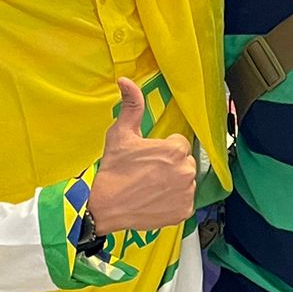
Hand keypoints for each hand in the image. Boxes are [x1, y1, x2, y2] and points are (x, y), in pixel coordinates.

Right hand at [87, 78, 195, 235]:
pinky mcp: (184, 211)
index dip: (163, 150)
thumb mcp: (120, 134)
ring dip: (173, 183)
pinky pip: (184, 201)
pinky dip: (173, 202)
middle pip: (184, 162)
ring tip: (151, 187)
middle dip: (171, 166)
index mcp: (175, 150)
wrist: (105, 207)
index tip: (148, 158)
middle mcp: (186, 171)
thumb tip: (126, 81)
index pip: (179, 144)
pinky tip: (156, 200)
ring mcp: (187, 193)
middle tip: (148, 173)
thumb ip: (131, 106)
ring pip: (185, 182)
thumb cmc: (113, 170)